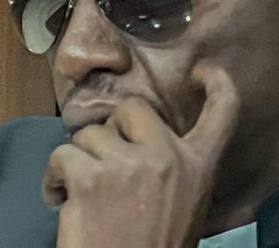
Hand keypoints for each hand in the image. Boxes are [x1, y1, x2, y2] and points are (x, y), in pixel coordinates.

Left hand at [44, 62, 239, 247]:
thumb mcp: (188, 205)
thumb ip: (178, 169)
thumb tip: (149, 144)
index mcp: (199, 166)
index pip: (224, 108)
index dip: (215, 82)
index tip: (200, 73)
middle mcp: (166, 157)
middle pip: (134, 108)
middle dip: (113, 128)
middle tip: (105, 158)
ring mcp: (126, 165)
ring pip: (90, 134)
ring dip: (80, 158)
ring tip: (78, 190)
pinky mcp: (89, 180)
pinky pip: (62, 156)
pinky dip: (54, 178)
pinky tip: (60, 199)